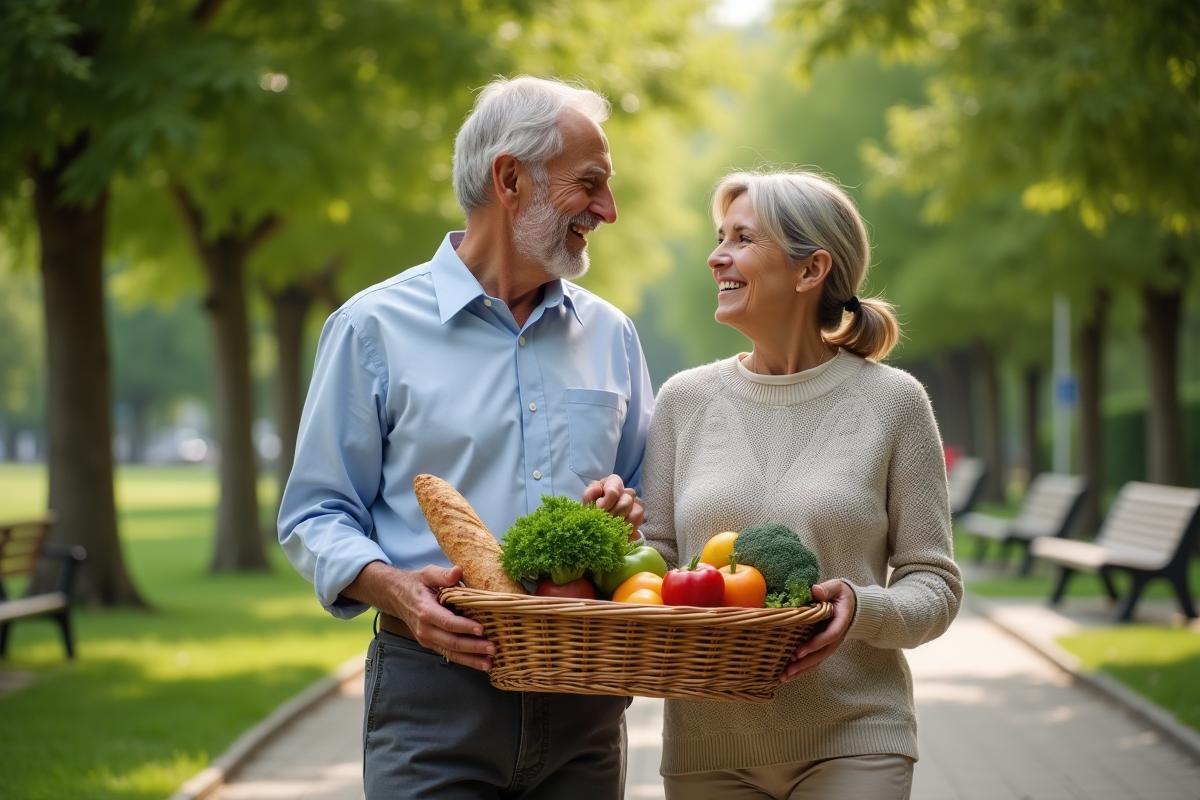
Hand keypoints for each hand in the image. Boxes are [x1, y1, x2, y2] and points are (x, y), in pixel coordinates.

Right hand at [345, 561, 495, 670]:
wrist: (397, 597)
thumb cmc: (417, 584)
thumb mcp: (428, 574)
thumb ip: (443, 574)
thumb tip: (458, 571)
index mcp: (426, 611)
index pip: (447, 622)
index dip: (464, 627)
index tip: (482, 629)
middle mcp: (425, 629)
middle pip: (451, 642)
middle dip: (473, 647)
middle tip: (493, 649)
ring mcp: (427, 639)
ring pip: (451, 653)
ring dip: (471, 660)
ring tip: (490, 663)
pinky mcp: (431, 644)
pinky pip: (449, 654)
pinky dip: (465, 660)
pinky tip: (481, 662)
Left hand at [583, 474, 644, 534]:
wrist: (598, 515)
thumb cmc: (593, 503)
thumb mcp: (588, 498)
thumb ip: (590, 494)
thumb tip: (597, 490)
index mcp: (614, 483)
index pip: (614, 492)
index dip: (606, 503)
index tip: (599, 510)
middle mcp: (628, 492)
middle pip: (625, 504)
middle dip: (613, 515)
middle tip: (603, 522)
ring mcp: (636, 504)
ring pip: (635, 514)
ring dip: (621, 524)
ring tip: (611, 528)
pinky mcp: (639, 518)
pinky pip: (637, 524)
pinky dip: (627, 531)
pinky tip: (618, 534)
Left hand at [780, 579, 855, 680]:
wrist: (852, 604)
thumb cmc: (841, 594)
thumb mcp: (837, 587)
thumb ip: (827, 589)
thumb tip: (815, 591)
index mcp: (841, 621)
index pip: (830, 635)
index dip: (815, 644)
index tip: (799, 651)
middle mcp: (836, 636)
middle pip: (822, 654)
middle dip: (804, 663)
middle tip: (787, 671)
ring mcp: (830, 643)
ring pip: (817, 660)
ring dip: (801, 670)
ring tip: (784, 677)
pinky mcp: (823, 646)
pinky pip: (814, 659)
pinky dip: (802, 668)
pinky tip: (789, 674)